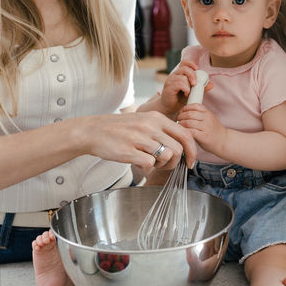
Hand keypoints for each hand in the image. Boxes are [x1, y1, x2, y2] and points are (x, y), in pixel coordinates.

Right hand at [79, 111, 196, 170]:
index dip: (192, 150)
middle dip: (174, 162)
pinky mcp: (128, 150)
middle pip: (178, 149)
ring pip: (166, 156)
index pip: (185, 134)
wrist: (93, 131)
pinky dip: (147, 167)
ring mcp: (139, 138)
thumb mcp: (143, 121)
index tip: (190, 162)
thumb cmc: (119, 129)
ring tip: (150, 162)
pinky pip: (149, 164)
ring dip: (161, 165)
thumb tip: (182, 146)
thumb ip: (162, 130)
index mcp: (156, 118)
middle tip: (163, 165)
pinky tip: (138, 163)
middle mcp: (150, 126)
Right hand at [156, 61, 212, 115]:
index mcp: (179, 74)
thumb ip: (201, 88)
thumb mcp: (193, 92)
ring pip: (182, 77)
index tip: (197, 69)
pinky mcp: (168, 87)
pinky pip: (179, 84)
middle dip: (192, 75)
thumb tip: (211, 84)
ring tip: (189, 92)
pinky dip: (186, 88)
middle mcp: (174, 76)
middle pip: (184, 68)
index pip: (184, 63)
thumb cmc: (180, 99)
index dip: (191, 63)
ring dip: (189, 85)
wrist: (171, 108)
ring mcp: (170, 81)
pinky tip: (186, 93)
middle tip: (195, 83)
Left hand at [177, 103, 226, 157]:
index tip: (181, 112)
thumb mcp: (208, 118)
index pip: (194, 106)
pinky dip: (185, 131)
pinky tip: (183, 133)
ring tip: (179, 127)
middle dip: (180, 116)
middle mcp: (207, 118)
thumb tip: (183, 111)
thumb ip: (199, 114)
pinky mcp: (204, 136)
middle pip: (189, 114)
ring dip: (181, 124)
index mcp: (208, 112)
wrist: (224, 141)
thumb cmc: (213, 130)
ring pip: (188, 122)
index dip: (185, 108)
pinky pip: (191, 132)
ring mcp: (206, 127)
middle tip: (177, 120)